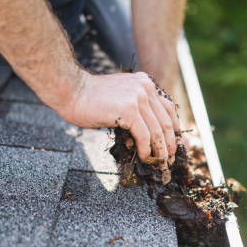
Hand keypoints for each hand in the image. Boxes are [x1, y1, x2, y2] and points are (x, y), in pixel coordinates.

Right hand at [60, 71, 180, 166]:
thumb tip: (149, 134)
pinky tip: (143, 157)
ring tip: (159, 163)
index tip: (173, 145)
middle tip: (169, 159)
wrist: (71, 91)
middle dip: (170, 144)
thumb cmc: (90, 99)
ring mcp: (138, 98)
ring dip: (160, 151)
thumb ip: (137, 107)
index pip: (168, 109)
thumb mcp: (121, 97)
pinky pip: (144, 135)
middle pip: (167, 121)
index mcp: (145, 83)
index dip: (174, 130)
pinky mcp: (129, 110)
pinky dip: (146, 149)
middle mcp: (145, 88)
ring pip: (158, 131)